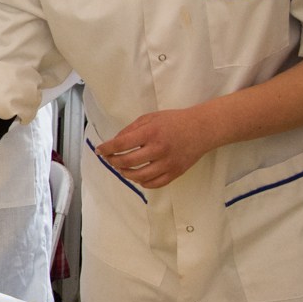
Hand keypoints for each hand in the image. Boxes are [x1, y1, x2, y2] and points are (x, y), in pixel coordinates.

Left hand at [95, 108, 211, 188]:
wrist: (202, 128)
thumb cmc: (174, 121)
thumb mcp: (149, 118)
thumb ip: (130, 130)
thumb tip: (114, 142)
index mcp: (150, 133)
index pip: (121, 144)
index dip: (106, 148)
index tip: (99, 150)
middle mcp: (158, 149)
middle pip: (127, 162)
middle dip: (113, 161)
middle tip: (110, 159)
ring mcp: (168, 163)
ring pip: (139, 176)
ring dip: (125, 173)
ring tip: (121, 168)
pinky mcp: (176, 172)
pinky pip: (155, 183)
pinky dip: (143, 182)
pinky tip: (138, 176)